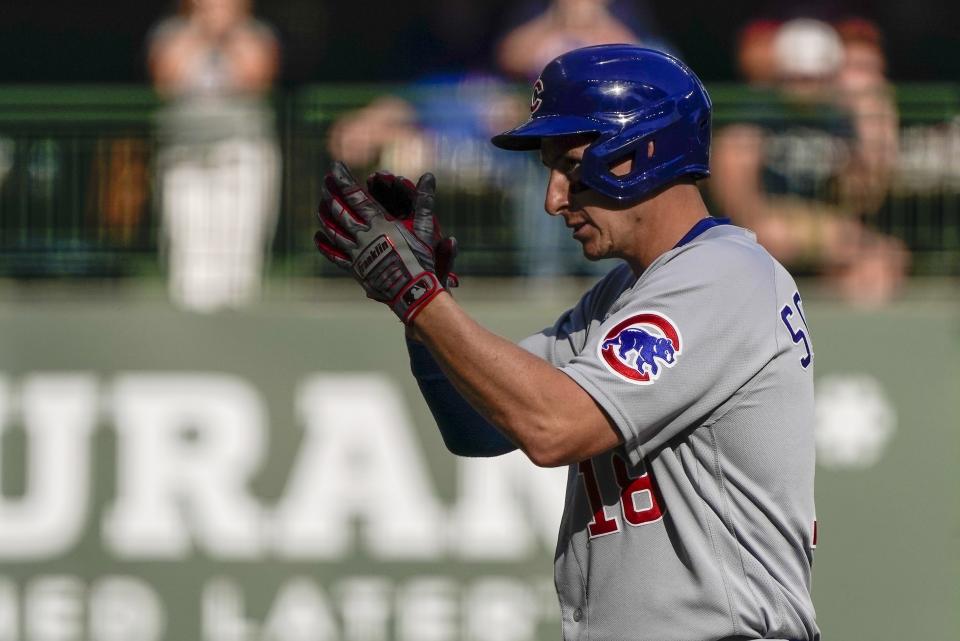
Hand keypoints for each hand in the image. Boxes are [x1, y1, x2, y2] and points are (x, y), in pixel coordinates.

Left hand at [314, 162, 443, 322]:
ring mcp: (356, 253)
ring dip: (325, 215)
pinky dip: (325, 245)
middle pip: (339, 211)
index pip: (355, 196)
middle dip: (331, 194)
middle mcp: (363, 236)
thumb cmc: (421, 259)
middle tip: (325, 182)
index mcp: (379, 223)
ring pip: (333, 230)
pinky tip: (318, 237)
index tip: (334, 167)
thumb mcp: (425, 228)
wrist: (412, 291)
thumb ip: (424, 200)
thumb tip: (428, 175)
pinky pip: (335, 255)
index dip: (343, 180)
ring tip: (320, 204)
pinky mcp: (355, 268)